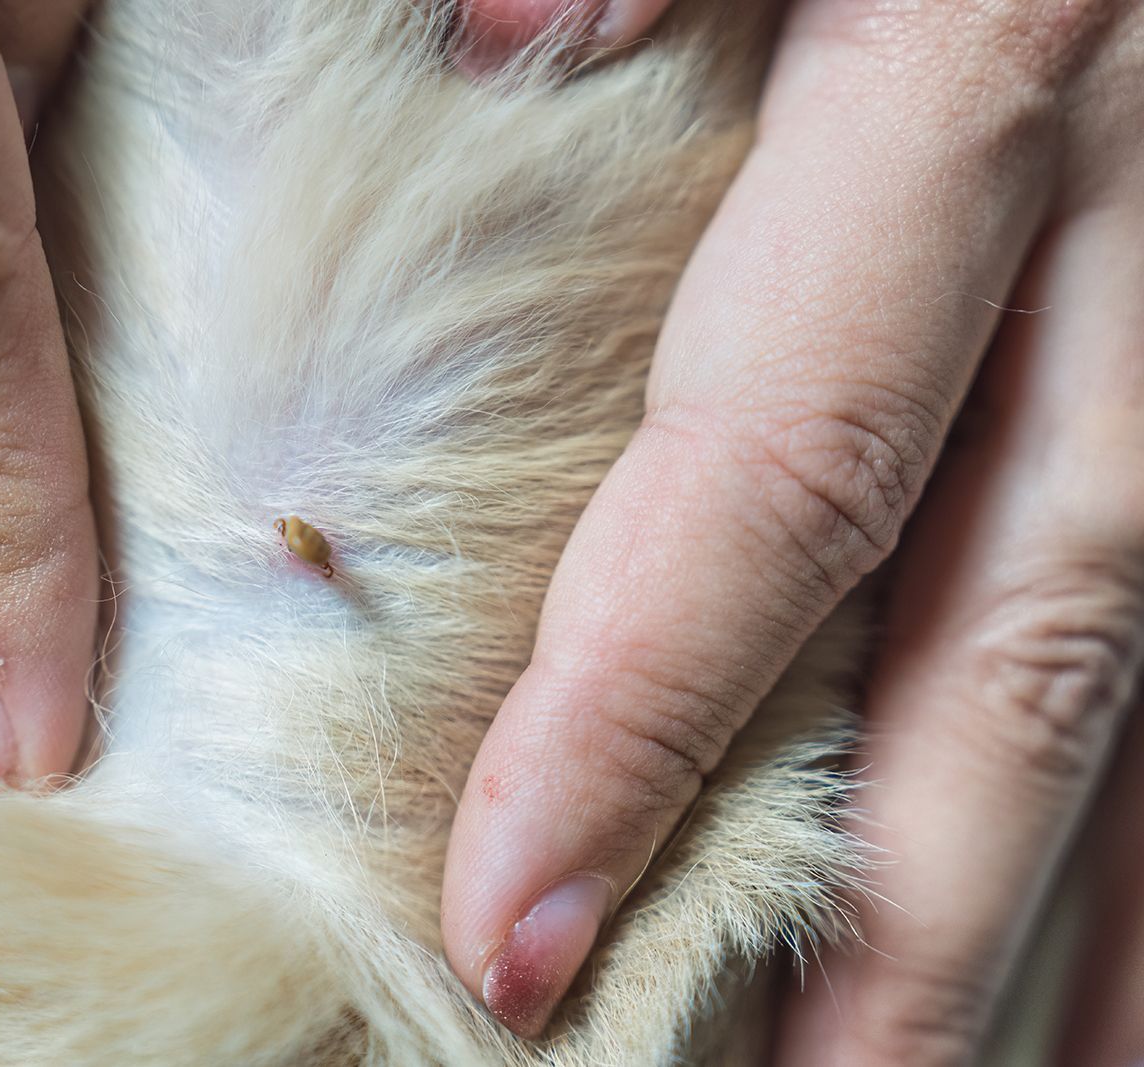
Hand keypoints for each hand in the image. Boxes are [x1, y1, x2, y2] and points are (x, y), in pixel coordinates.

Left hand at [443, 0, 1143, 1055]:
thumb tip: (506, 41)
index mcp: (981, 90)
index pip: (787, 472)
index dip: (648, 712)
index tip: (511, 932)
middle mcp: (1125, 265)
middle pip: (1006, 653)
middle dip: (889, 924)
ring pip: (1129, 698)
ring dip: (1041, 943)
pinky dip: (1138, 856)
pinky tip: (1082, 993)